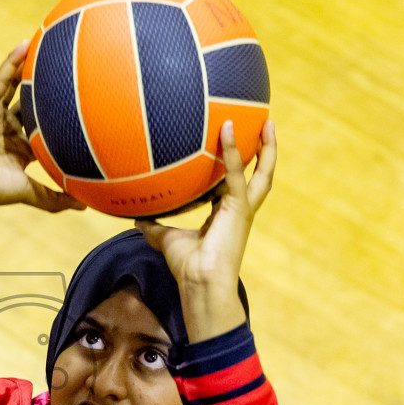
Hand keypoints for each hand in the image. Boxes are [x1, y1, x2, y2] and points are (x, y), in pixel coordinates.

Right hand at [0, 42, 84, 239]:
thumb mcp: (29, 192)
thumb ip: (55, 197)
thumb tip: (85, 203)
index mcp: (23, 149)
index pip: (46, 128)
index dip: (62, 117)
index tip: (85, 105)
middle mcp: (11, 129)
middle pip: (34, 104)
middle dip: (49, 89)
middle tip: (72, 68)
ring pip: (18, 87)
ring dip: (32, 68)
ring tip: (50, 46)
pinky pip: (0, 79)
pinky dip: (11, 63)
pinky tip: (25, 45)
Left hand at [136, 119, 276, 341]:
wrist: (200, 282)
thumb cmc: (188, 267)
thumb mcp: (166, 240)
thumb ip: (153, 226)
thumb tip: (136, 217)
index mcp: (225, 216)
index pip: (233, 185)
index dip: (235, 166)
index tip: (232, 146)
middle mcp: (239, 210)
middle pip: (260, 176)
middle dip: (266, 153)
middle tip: (266, 127)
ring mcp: (242, 209)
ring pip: (262, 172)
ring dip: (267, 148)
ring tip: (267, 122)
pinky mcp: (239, 208)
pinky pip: (236, 173)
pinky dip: (232, 150)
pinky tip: (226, 128)